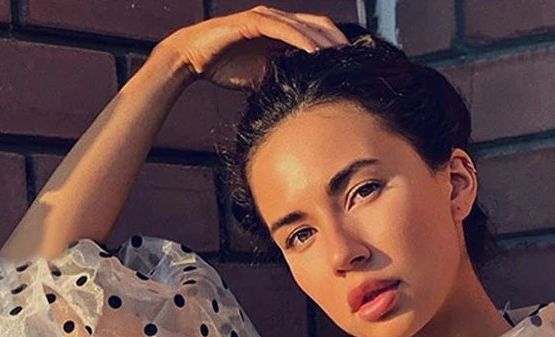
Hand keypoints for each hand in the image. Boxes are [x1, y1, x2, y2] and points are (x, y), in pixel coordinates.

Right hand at [159, 5, 350, 89]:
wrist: (195, 60)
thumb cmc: (228, 68)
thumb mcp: (266, 78)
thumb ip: (287, 80)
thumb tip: (308, 100)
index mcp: (283, 32)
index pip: (319, 36)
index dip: (338, 48)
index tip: (356, 66)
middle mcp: (277, 20)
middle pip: (318, 26)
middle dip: (339, 43)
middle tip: (358, 61)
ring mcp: (265, 18)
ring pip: (303, 26)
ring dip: (324, 42)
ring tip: (342, 58)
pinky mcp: (252, 22)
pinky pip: (282, 29)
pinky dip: (300, 40)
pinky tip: (314, 53)